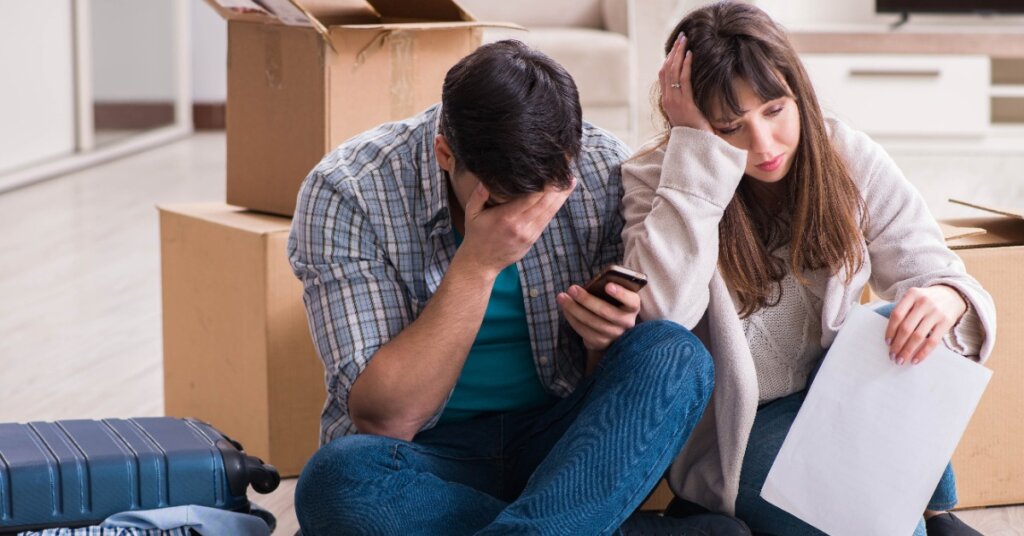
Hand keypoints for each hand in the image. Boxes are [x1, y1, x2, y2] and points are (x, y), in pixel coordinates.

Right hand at [457, 178, 574, 276]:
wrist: (481, 262)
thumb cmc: (476, 235)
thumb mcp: (471, 214)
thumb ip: (478, 196)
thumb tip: (485, 180)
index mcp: (506, 217)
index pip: (531, 197)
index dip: (544, 184)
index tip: (551, 170)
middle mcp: (520, 226)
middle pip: (545, 203)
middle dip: (557, 186)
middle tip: (566, 170)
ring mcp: (529, 234)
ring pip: (550, 211)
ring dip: (562, 196)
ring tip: (571, 181)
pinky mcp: (533, 239)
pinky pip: (547, 220)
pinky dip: (555, 207)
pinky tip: (561, 197)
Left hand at [557, 282, 640, 352]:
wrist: (610, 328)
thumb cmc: (610, 303)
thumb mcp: (614, 296)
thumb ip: (607, 288)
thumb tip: (588, 286)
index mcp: (633, 306)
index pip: (631, 300)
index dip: (620, 293)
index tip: (607, 285)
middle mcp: (627, 322)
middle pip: (606, 311)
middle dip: (586, 299)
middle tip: (572, 288)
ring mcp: (614, 335)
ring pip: (591, 322)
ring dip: (574, 308)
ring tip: (562, 297)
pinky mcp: (601, 343)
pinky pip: (584, 330)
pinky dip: (572, 318)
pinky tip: (564, 308)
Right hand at [659, 33, 712, 131]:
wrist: (697, 144)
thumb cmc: (695, 130)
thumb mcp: (687, 112)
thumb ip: (685, 100)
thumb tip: (689, 89)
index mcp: (667, 101)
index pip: (663, 76)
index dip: (668, 59)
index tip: (675, 48)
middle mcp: (668, 100)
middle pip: (666, 70)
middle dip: (674, 52)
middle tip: (681, 38)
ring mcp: (674, 101)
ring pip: (673, 72)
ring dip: (679, 54)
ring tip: (685, 41)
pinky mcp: (684, 103)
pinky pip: (683, 80)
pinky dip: (686, 66)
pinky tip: (690, 55)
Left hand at [885, 285, 967, 364]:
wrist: (952, 294)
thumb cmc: (926, 300)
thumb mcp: (914, 298)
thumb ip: (903, 312)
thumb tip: (891, 338)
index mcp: (912, 294)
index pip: (896, 315)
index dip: (890, 331)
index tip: (887, 343)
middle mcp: (924, 302)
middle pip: (906, 328)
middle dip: (897, 345)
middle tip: (892, 356)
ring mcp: (936, 312)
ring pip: (918, 336)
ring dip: (907, 351)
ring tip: (901, 359)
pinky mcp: (946, 322)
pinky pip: (932, 341)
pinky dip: (923, 353)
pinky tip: (916, 360)